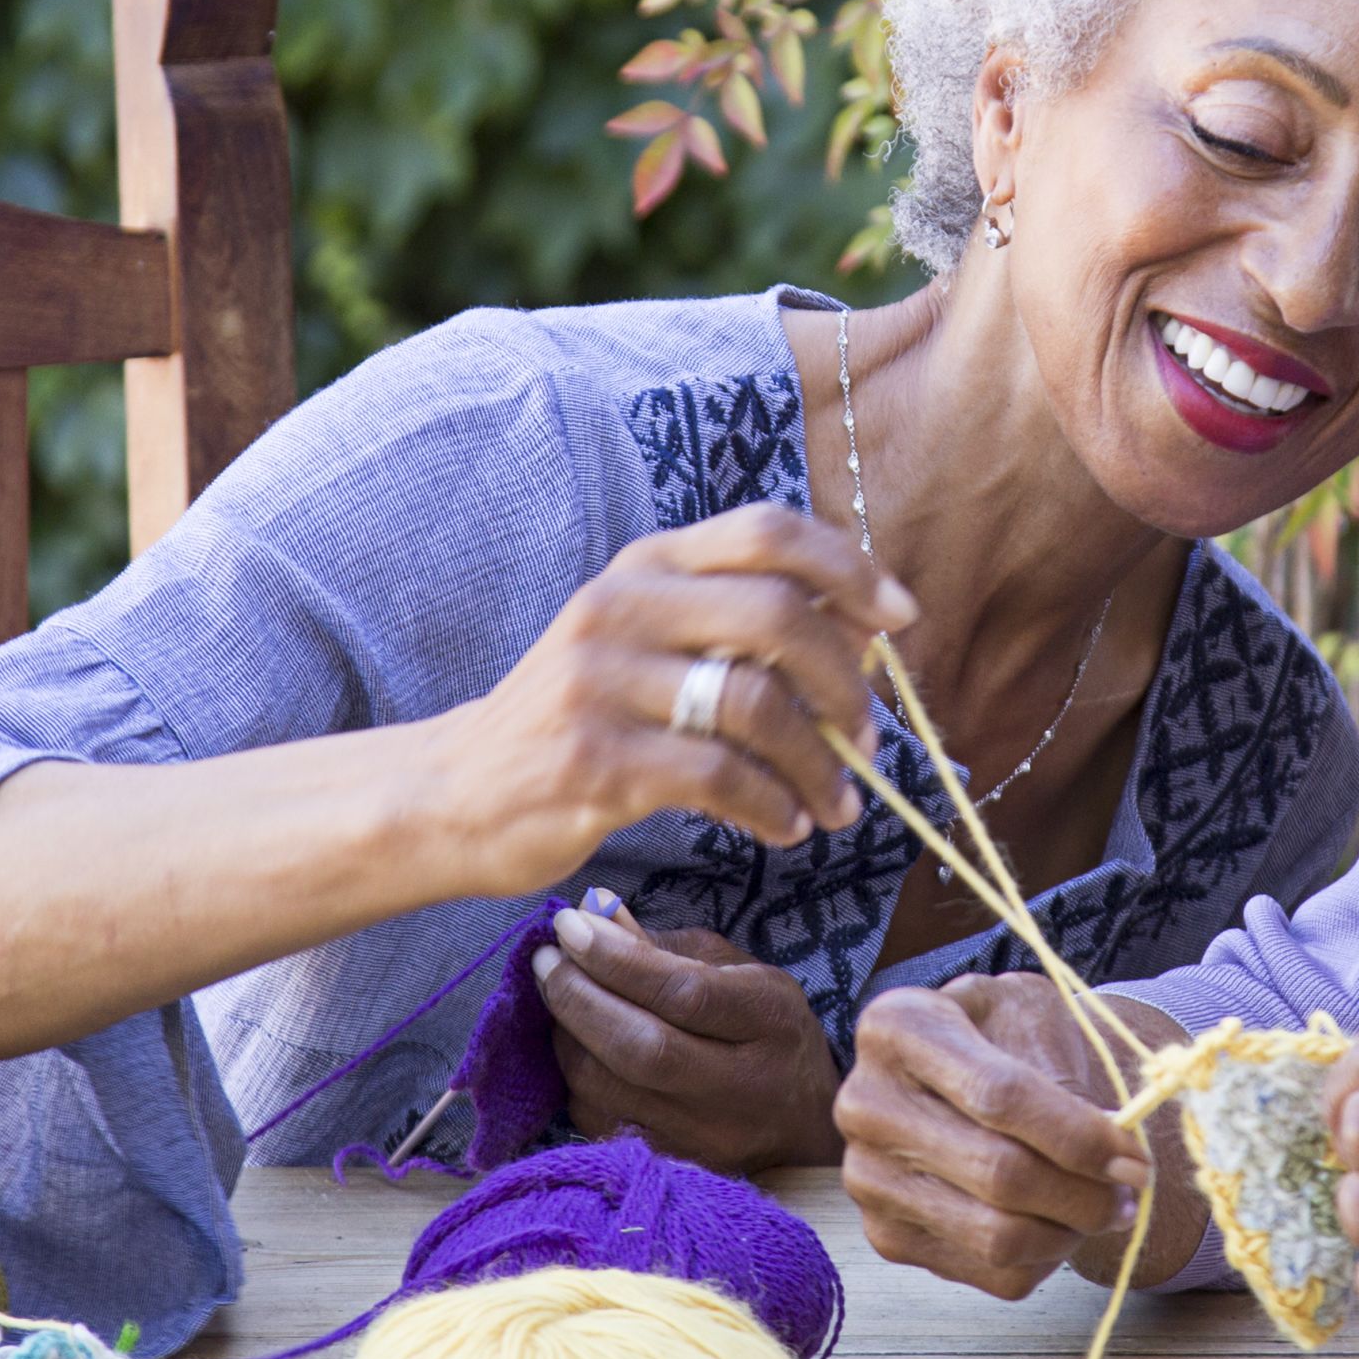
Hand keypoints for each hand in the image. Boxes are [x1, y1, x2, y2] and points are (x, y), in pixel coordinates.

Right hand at [431, 505, 913, 897]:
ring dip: (819, 762)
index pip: (768, 531)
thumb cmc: (584, 719)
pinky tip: (785, 826)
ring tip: (837, 803)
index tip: (900, 619)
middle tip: (868, 739)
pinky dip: (773, 805)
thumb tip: (865, 634)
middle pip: (777, 615)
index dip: (850, 568)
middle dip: (846, 682)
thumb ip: (736, 626)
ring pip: (756, 703)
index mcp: (647, 566)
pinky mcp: (593, 759)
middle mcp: (621, 606)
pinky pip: (719, 775)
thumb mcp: (647, 644)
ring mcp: (601, 681)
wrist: (458, 792)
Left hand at [537, 910, 841, 1173]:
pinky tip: (577, 1045)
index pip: (683, 992)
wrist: (802, 1122)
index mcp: (769, 1021)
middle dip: (577, 996)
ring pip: (609, 1088)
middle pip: (641, 1048)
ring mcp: (708, 1138)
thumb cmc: (764, 1031)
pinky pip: (599, 1121)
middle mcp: (743, 1087)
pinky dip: (576, 1077)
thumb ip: (664, 947)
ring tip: (557, 996)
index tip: (570, 925)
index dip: (617, 958)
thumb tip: (592, 913)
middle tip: (546, 960)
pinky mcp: (674, 1166)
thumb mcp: (737, 972)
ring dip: (566, 1035)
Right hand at [837, 976, 1184, 1299]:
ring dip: (1069, 1232)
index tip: (1135, 1160)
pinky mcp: (887, 1236)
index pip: (1000, 1097)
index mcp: (898, 1027)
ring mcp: (868, 1178)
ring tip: (1099, 1209)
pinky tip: (1054, 1225)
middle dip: (1084, 1193)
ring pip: (996, 1236)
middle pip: (999, 1174)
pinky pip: (989, 1274)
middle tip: (1129, 1193)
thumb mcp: (1034, 1017)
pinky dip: (1043, 1259)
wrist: (961, 1080)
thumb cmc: (1005, 1039)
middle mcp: (866, 1104)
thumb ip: (1066, 1075)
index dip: (1079, 1136)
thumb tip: (1111, 1150)